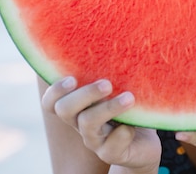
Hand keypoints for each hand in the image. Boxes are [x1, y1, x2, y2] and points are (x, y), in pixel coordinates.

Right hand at [41, 77, 160, 172]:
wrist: (145, 144)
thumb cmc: (130, 110)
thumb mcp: (120, 89)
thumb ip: (112, 73)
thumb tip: (115, 41)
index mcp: (78, 106)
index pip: (51, 101)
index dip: (54, 91)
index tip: (72, 78)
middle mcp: (80, 122)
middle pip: (64, 109)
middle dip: (84, 94)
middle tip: (107, 83)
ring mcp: (94, 140)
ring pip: (88, 124)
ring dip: (108, 108)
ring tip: (129, 97)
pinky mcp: (111, 153)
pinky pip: (110, 147)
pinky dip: (122, 134)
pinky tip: (133, 126)